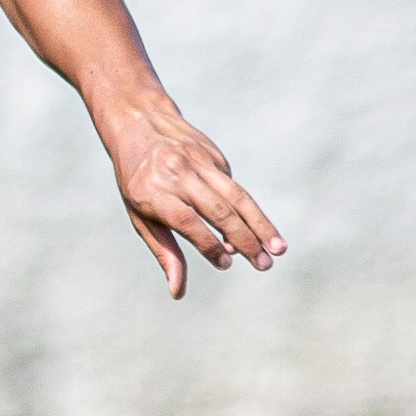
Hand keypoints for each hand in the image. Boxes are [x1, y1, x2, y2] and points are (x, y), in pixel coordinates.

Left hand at [104, 106, 284, 297]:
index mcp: (154, 193)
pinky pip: (233, 187)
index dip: (208, 245)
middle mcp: (179, 176)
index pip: (189, 222)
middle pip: (219, 211)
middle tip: (265, 264)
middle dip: (245, 240)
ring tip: (279, 248)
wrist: (139, 123)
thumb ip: (163, 252)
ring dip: (261, 224)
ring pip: (237, 197)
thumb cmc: (136, 181)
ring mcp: (200, 163)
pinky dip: (248, 209)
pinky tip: (258, 229)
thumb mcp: (139, 216)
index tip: (225, 264)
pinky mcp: (215, 157)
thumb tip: (177, 291)